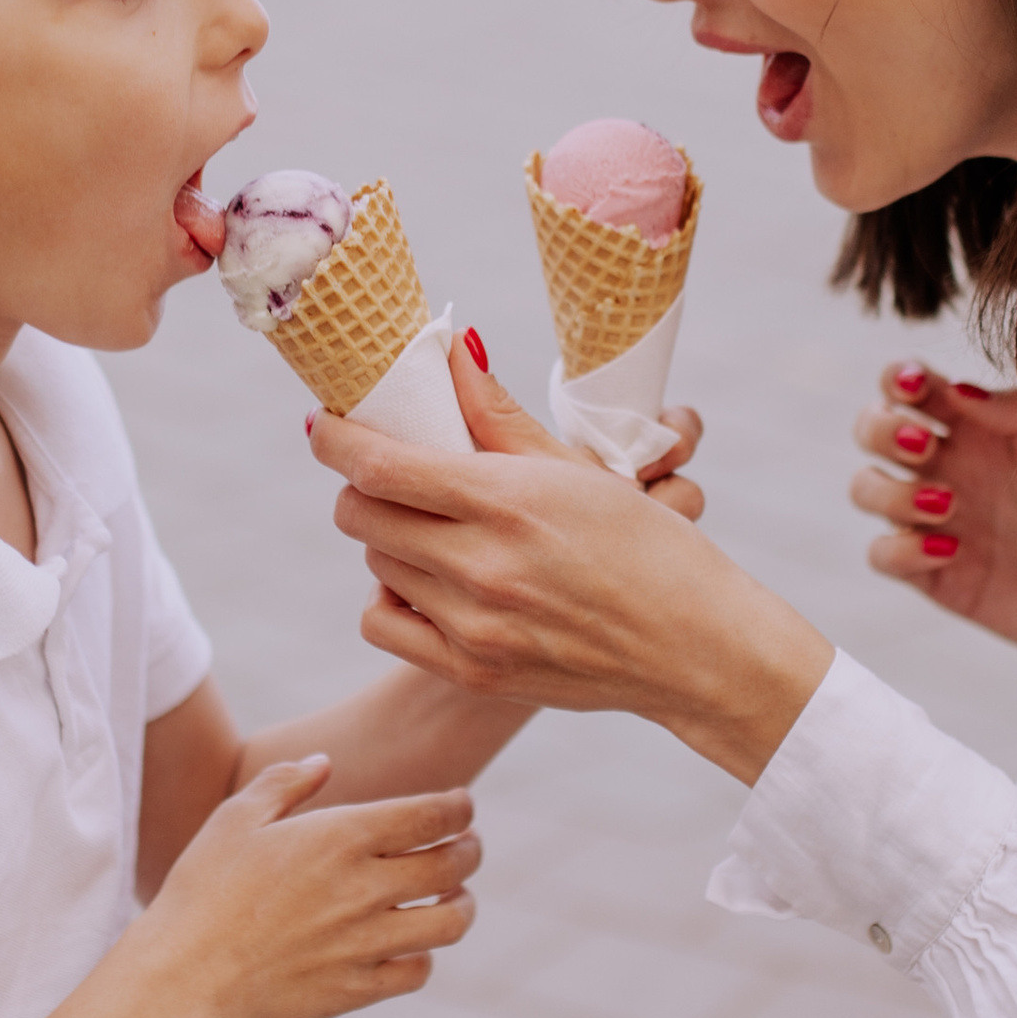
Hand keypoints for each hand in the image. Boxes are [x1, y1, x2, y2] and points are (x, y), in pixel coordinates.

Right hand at [136, 754, 478, 1017]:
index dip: (459, 807)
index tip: (462, 806)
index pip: (433, 816)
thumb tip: (324, 762)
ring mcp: (365, 943)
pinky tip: (412, 946)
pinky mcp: (356, 988)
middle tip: (468, 846)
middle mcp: (365, 889)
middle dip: (470, 850)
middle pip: (453, 865)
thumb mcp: (236, 818)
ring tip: (455, 897)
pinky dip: (424, 956)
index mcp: (341, 838)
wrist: (184, 975)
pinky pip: (417, 971)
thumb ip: (286, 783)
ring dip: (462, 905)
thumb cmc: (203, 889)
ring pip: (449, 923)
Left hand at [312, 341, 826, 781]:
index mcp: (506, 501)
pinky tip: (429, 585)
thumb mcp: (577, 468)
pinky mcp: (472, 671)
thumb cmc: (646, 545)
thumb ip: (497, 412)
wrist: (692, 647)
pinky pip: (382, 624)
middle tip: (393, 477)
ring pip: (375, 566)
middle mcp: (481, 566)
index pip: (379, 465)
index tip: (324, 425)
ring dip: (389, 540)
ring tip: (434, 531)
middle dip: (363, 487)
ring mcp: (473, 626)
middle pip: (361, 516)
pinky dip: (392, 599)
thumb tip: (448, 346)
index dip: (336, 440)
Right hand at [852, 359, 1016, 672]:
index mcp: (978, 425)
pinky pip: (883, 555)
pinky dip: (900, 549)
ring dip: (889, 490)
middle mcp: (949, 467)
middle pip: (872, 430)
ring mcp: (937, 521)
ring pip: (866, 489)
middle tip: (923, 445)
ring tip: (949, 505)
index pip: (913, 386)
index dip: (901, 378)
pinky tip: (950, 551)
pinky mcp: (937, 576)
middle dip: (880, 429)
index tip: (919, 387)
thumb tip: (957, 391)